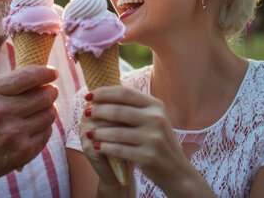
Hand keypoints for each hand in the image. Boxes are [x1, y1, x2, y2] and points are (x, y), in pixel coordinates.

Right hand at [0, 65, 59, 193]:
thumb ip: (8, 83)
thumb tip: (40, 74)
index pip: (28, 76)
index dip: (46, 73)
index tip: (52, 73)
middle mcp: (0, 111)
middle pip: (44, 95)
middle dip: (51, 91)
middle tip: (50, 92)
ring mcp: (13, 133)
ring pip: (49, 113)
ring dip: (48, 110)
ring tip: (39, 111)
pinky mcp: (23, 151)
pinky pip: (47, 132)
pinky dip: (44, 128)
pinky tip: (33, 128)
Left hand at [86, 86, 213, 196]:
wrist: (176, 170)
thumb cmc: (157, 140)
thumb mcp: (152, 119)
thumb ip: (132, 106)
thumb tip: (101, 94)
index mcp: (156, 105)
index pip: (124, 93)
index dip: (103, 92)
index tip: (89, 96)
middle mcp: (156, 119)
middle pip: (118, 111)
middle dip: (98, 111)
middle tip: (87, 113)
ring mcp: (153, 138)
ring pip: (116, 132)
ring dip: (98, 131)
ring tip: (89, 132)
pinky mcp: (147, 156)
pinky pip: (118, 150)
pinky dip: (105, 147)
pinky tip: (97, 146)